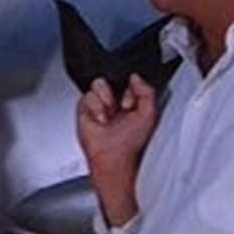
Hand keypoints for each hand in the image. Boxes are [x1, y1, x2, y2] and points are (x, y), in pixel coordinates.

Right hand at [76, 74, 156, 225]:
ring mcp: (99, 106)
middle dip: (116, 93)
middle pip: (111, 78)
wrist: (114, 156)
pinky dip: (95, 108)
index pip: (128, 80)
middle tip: (121, 109)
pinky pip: (86, 96)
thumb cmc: (131, 143)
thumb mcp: (149, 114)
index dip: (130, 86)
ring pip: (98, 84)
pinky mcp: (84, 111)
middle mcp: (114, 102)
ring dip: (106, 101)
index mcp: (131, 102)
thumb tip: (135, 77)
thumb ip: (147, 91)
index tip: (131, 102)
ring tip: (109, 116)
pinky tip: (100, 120)